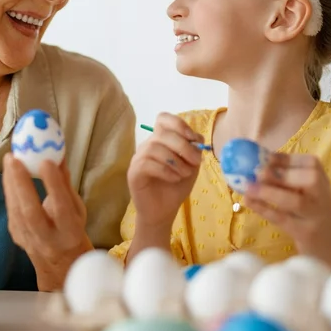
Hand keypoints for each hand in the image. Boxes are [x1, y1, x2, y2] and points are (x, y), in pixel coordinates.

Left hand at [2, 154, 91, 291]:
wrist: (60, 262)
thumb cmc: (70, 228)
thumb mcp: (76, 208)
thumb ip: (65, 184)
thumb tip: (59, 154)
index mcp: (69, 232)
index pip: (61, 208)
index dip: (53, 185)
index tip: (46, 162)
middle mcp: (48, 239)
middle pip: (31, 212)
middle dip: (21, 184)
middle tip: (15, 159)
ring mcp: (29, 240)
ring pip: (16, 211)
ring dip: (11, 183)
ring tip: (10, 160)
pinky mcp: (16, 236)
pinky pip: (11, 211)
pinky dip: (9, 190)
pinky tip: (9, 173)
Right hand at [128, 113, 202, 231]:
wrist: (163, 211)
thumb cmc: (176, 187)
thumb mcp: (191, 166)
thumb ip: (194, 150)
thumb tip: (197, 138)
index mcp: (160, 140)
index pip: (163, 119)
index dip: (179, 124)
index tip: (193, 138)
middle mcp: (147, 145)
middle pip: (162, 133)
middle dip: (183, 146)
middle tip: (196, 162)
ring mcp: (138, 158)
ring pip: (155, 148)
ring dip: (176, 161)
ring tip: (185, 174)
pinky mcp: (133, 172)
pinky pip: (148, 164)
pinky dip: (166, 170)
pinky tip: (175, 178)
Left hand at [243, 153, 330, 266]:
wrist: (330, 238)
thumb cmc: (309, 204)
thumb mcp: (303, 184)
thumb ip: (284, 172)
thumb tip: (255, 159)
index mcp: (321, 175)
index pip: (306, 162)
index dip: (281, 159)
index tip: (259, 157)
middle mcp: (322, 193)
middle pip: (306, 180)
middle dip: (277, 175)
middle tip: (253, 173)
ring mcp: (315, 214)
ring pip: (295, 201)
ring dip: (268, 193)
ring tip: (248, 187)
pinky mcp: (305, 232)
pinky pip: (282, 219)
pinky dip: (263, 209)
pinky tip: (249, 201)